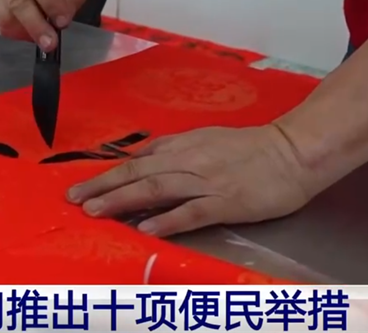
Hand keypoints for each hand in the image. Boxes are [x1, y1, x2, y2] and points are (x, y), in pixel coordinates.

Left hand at [67, 125, 316, 236]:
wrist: (293, 151)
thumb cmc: (251, 148)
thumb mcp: (206, 139)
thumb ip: (175, 148)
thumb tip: (143, 156)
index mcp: (182, 146)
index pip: (137, 162)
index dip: (107, 174)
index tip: (81, 187)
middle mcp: (188, 161)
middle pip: (138, 174)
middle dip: (103, 187)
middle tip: (74, 200)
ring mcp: (207, 181)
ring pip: (157, 190)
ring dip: (123, 200)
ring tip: (96, 211)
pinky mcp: (227, 201)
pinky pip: (192, 212)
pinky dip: (167, 220)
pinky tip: (146, 228)